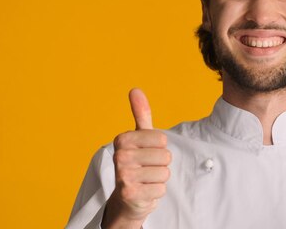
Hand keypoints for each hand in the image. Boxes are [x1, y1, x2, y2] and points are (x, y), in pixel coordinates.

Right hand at [103, 88, 171, 227]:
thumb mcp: (139, 136)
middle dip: (161, 164)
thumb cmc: (137, 162)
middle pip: (165, 156)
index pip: (162, 139)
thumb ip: (140, 113)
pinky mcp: (131, 194)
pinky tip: (144, 191)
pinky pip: (161, 189)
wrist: (126, 197)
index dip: (159, 148)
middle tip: (146, 169)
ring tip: (145, 180)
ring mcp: (124, 176)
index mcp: (122, 139)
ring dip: (159, 179)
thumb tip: (135, 89)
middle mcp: (120, 156)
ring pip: (165, 173)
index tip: (146, 153)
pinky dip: (156, 192)